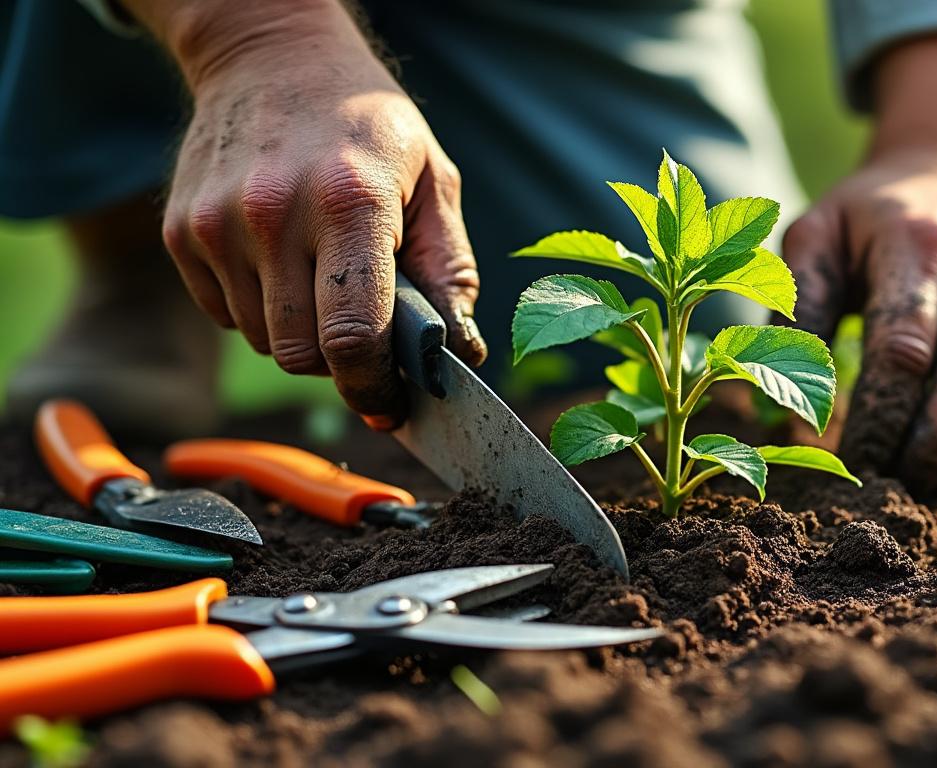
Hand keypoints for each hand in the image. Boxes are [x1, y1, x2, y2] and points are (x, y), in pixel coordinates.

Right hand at [128, 0, 484, 426]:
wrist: (272, 56)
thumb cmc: (369, 125)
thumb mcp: (434, 181)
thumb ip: (450, 270)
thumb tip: (461, 354)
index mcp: (349, 203)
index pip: (353, 335)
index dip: (373, 386)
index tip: (389, 406)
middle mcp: (274, 215)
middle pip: (302, 354)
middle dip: (340, 363)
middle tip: (365, 333)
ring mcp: (218, 224)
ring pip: (262, 340)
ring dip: (299, 334)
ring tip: (322, 279)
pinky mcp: (182, 232)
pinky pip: (224, 314)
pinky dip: (258, 309)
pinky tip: (282, 262)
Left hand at [782, 38, 936, 493]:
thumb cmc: (867, 218)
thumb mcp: (815, 238)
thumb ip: (798, 315)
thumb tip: (791, 413)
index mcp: (920, 245)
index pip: (904, 349)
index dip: (875, 416)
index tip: (845, 460)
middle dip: (929, 448)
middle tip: (890, 490)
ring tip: (923, 487)